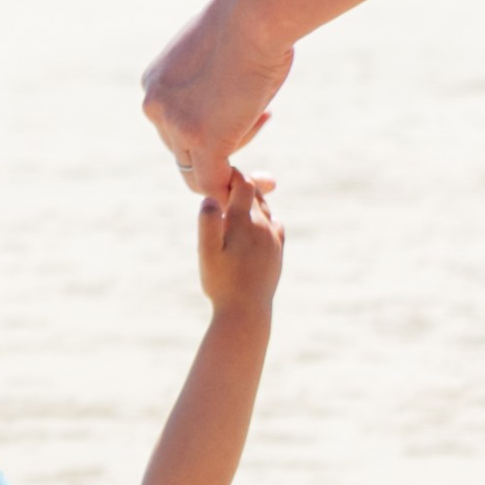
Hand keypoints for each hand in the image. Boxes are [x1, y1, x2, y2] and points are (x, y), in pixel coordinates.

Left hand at [142, 0, 290, 192]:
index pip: (176, 123)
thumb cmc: (247, 23)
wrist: (254, 15)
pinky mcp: (203, 142)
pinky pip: (211, 184)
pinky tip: (264, 183)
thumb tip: (226, 98)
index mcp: (155, 84)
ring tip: (264, 126)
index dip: (212, 123)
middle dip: (225, 138)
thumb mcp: (216, 52)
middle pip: (184, 147)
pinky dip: (235, 188)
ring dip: (235, 156)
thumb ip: (209, 82)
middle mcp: (155, 107)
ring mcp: (176, 126)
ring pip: (200, 166)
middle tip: (262, 116)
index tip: (244, 113)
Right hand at [198, 172, 284, 315]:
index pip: (242, 183)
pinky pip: (273, 223)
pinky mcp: (277, 250)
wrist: (247, 312)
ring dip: (250, 201)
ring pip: (264, 208)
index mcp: (244, 222)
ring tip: (234, 201)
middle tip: (223, 183)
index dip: (231, 175)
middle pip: (255, 193)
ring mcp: (273, 238)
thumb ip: (208, 223)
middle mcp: (263, 226)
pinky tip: (253, 223)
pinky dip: (262, 217)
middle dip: (240, 186)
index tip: (217, 173)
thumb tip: (210, 197)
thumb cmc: (221, 283)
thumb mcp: (206, 253)